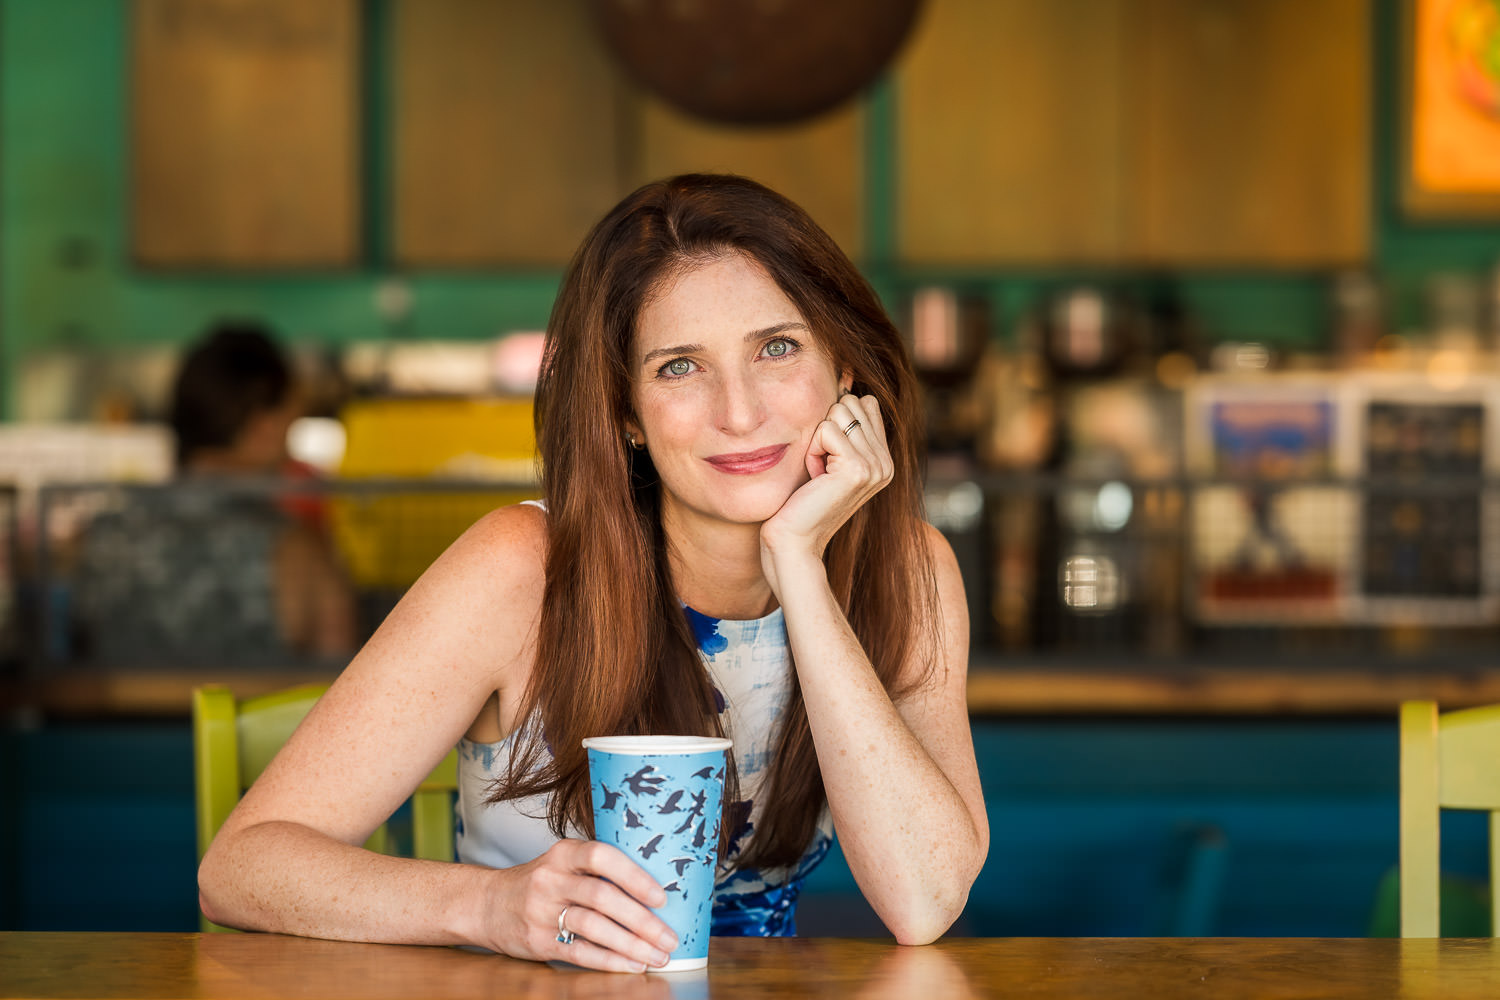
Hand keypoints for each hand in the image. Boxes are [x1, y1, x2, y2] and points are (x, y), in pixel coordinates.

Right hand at [485, 838, 677, 972]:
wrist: (487, 904)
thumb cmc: (540, 883)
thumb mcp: (562, 864)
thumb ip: (597, 872)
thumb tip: (655, 893)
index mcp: (563, 854)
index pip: (601, 857)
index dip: (634, 876)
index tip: (661, 898)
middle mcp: (551, 879)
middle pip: (602, 897)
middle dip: (642, 920)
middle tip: (669, 937)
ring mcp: (541, 911)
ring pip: (593, 926)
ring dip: (631, 944)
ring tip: (657, 956)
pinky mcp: (537, 941)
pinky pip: (579, 952)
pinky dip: (609, 960)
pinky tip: (632, 964)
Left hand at [760, 393, 893, 592]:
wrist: (795, 542)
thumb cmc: (802, 501)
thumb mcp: (828, 460)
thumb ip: (845, 429)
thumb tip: (845, 384)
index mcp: (885, 460)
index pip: (866, 403)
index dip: (835, 421)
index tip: (827, 458)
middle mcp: (887, 464)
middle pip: (852, 403)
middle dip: (825, 429)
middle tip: (820, 466)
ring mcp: (877, 467)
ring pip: (840, 413)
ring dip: (817, 440)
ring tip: (817, 472)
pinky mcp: (858, 469)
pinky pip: (827, 430)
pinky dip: (812, 450)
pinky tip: (814, 477)